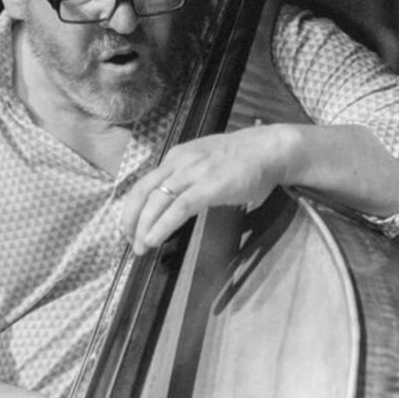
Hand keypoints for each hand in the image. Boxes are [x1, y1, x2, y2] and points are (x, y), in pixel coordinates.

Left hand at [120, 125, 292, 253]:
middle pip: (142, 192)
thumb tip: (173, 202)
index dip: (132, 209)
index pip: (143, 184)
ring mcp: (194, 173)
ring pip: (157, 200)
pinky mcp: (209, 186)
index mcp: (175, 158)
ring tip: (141, 248)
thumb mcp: (204, 163)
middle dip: (130, 220)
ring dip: (144, 227)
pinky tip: (154, 239)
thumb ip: (187, 178)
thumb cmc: (241, 160)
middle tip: (129, 242)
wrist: (268, 149)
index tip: (130, 229)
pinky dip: (163, 225)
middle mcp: (178, 162)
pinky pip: (179, 208)